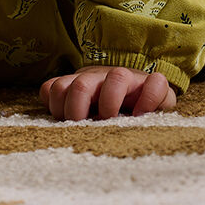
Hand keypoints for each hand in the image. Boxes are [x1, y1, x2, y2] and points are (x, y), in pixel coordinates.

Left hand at [39, 65, 176, 120]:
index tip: (69, 125)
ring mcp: (130, 79)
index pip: (57, 88)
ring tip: (113, 121)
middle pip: (81, 84)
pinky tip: (140, 116)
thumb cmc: (105, 109)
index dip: (58, 109)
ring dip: (110, 102)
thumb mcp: (82, 109)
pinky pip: (156, 83)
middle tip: (89, 128)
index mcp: (81, 83)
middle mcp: (103, 77)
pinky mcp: (155, 85)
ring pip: (117, 76)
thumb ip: (62, 102)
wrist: (143, 99)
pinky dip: (148, 99)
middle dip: (79, 110)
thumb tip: (48, 94)